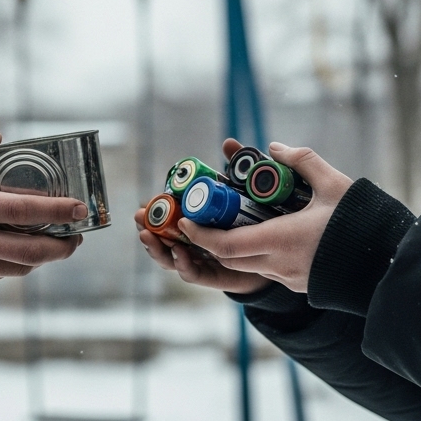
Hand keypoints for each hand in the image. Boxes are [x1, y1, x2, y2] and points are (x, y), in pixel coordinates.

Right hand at [0, 127, 84, 294]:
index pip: (20, 210)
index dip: (56, 211)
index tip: (79, 207)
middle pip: (30, 250)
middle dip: (62, 245)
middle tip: (77, 234)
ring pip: (19, 267)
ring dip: (45, 257)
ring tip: (58, 243)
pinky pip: (0, 275)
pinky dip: (17, 264)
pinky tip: (24, 250)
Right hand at [133, 138, 271, 294]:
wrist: (280, 252)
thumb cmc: (258, 219)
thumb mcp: (245, 191)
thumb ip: (235, 169)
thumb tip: (228, 143)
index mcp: (195, 224)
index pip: (166, 220)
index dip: (152, 213)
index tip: (143, 204)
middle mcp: (194, 243)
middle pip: (162, 241)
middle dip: (148, 230)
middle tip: (140, 218)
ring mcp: (203, 261)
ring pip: (172, 259)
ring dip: (158, 249)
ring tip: (149, 236)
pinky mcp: (216, 276)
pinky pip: (195, 274)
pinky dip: (184, 265)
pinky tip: (179, 253)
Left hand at [181, 140, 352, 293]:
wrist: (390, 263)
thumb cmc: (363, 223)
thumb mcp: (334, 184)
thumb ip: (303, 162)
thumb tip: (275, 149)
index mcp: (281, 240)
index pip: (226, 245)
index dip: (201, 235)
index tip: (188, 220)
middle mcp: (280, 264)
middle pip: (230, 258)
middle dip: (212, 240)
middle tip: (207, 218)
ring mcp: (290, 278)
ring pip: (248, 265)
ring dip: (235, 247)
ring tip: (234, 223)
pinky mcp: (300, 284)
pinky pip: (269, 271)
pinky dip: (257, 255)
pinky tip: (264, 236)